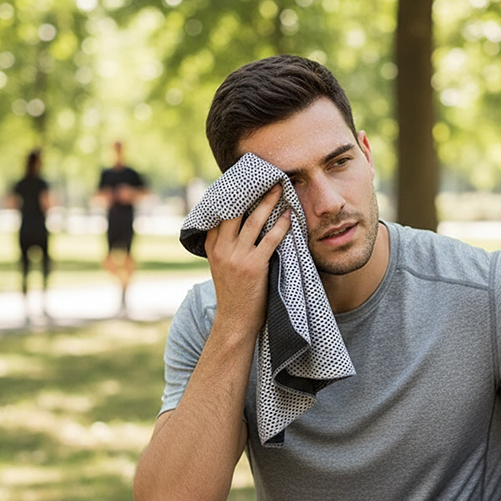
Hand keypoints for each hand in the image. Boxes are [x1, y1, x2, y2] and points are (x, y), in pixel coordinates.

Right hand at [204, 185, 291, 338]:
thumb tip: (239, 225)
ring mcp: (236, 258)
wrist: (235, 322)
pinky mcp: (253, 267)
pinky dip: (280, 226)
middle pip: (234, 212)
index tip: (243, 180)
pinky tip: (289, 216)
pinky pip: (269, 240)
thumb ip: (225, 247)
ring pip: (252, 222)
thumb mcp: (221, 268)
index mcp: (211, 247)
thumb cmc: (234, 294)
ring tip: (279, 188)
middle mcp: (221, 250)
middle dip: (250, 192)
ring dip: (268, 203)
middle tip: (265, 178)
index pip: (218, 214)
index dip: (231, 195)